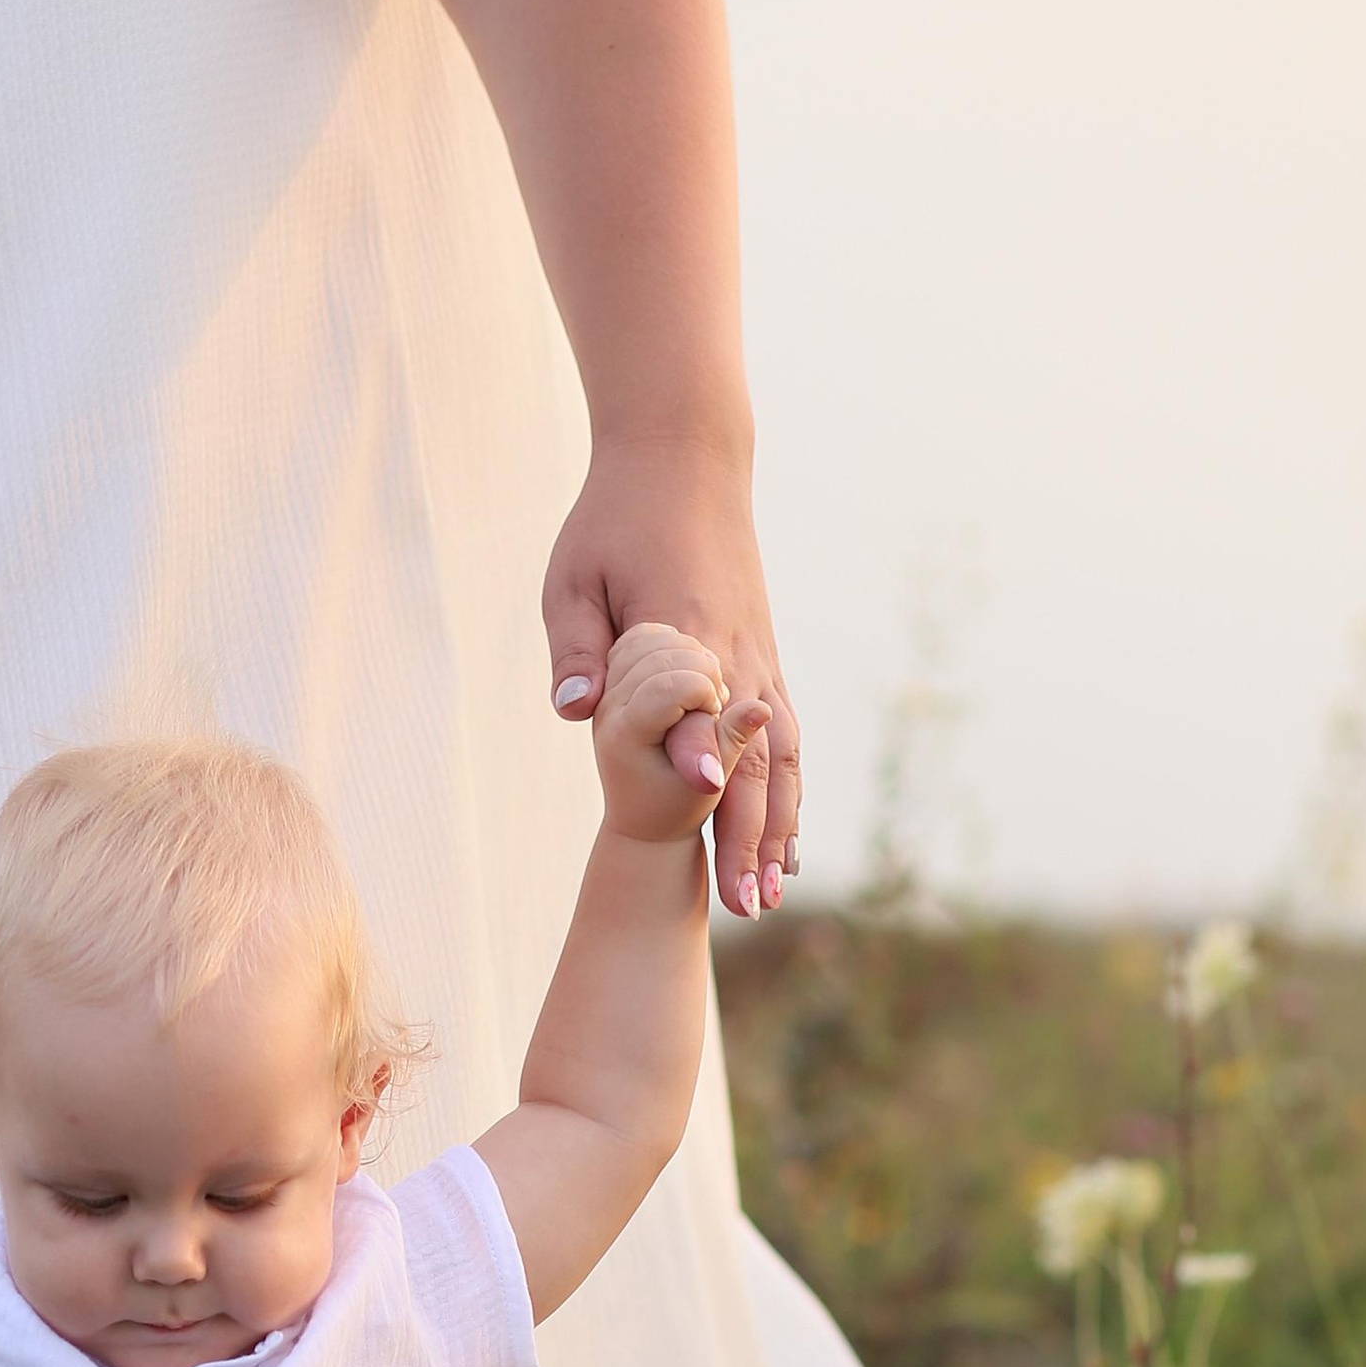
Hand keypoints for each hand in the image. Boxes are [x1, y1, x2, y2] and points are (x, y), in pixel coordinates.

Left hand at [543, 456, 800, 918]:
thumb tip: (576, 711)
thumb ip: (576, 647)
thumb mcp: (574, 576)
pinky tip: (788, 841)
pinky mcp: (765, 659)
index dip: (700, 758)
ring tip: (770, 895)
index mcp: (687, 632)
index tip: (700, 807)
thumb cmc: (615, 518)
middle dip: (748, 837)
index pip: (697, 710)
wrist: (684, 457)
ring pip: (782, 759)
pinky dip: (791, 793)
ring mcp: (759, 660)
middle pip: (752, 759)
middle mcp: (736, 655)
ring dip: (778, 830)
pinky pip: (788, 738)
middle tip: (743, 909)